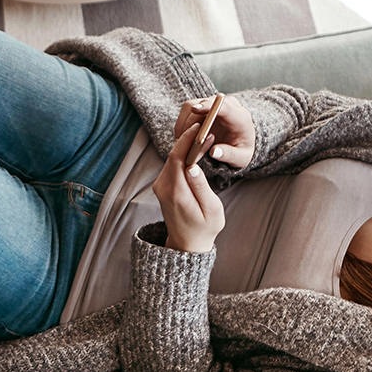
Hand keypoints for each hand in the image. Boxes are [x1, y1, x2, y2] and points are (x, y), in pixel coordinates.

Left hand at [153, 120, 225, 252]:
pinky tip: (195, 150)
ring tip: (203, 135)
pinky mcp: (162, 186)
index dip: (187, 139)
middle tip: (206, 127)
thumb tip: (193, 166)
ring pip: (171, 158)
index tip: (200, 127)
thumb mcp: (211, 209)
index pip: (177, 157)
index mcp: (176, 192)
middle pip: (173, 155)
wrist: (187, 244)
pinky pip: (171, 165)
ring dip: (185, 146)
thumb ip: (201, 187)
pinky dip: (182, 155)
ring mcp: (160, 186)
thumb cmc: (204, 227)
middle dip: (188, 139)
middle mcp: (163, 187)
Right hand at [170, 95, 255, 169]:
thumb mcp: (240, 158)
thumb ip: (229, 155)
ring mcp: (212, 104)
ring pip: (191, 106)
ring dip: (184, 124)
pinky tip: (183, 138)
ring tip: (182, 142)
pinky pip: (186, 111)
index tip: (195, 109)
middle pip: (203, 104)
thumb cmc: (240, 151)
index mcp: (239, 116)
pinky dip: (182, 124)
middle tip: (183, 141)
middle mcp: (226, 105)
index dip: (208, 106)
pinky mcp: (202, 106)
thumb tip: (214, 152)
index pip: (223, 105)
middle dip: (191, 122)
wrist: (239, 145)